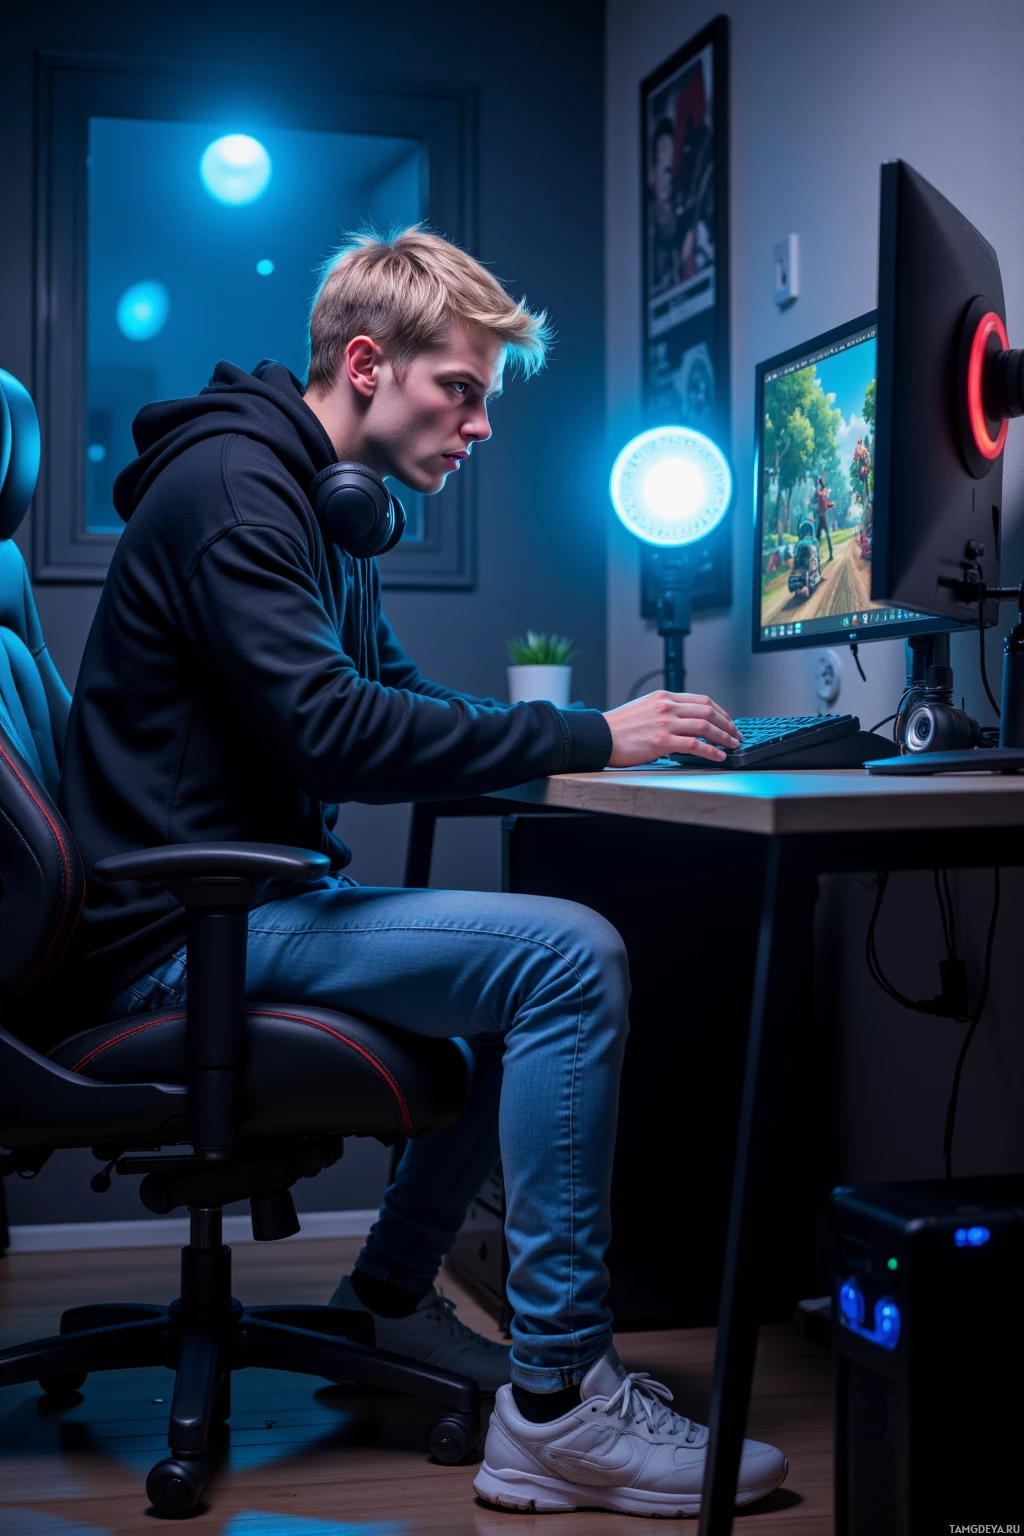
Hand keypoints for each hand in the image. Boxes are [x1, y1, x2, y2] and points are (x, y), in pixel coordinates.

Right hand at [602, 691, 740, 765]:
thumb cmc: (618, 727)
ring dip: (723, 736)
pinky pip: (694, 745)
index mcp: (663, 697)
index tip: (728, 721)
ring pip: (705, 726)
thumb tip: (686, 722)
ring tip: (732, 745)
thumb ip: (665, 711)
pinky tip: (718, 756)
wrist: (599, 736)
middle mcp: (666, 707)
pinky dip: (711, 751)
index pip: (701, 700)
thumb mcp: (644, 708)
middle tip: (736, 734)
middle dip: (727, 723)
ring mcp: (665, 723)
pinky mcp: (662, 741)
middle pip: (708, 710)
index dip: (720, 711)